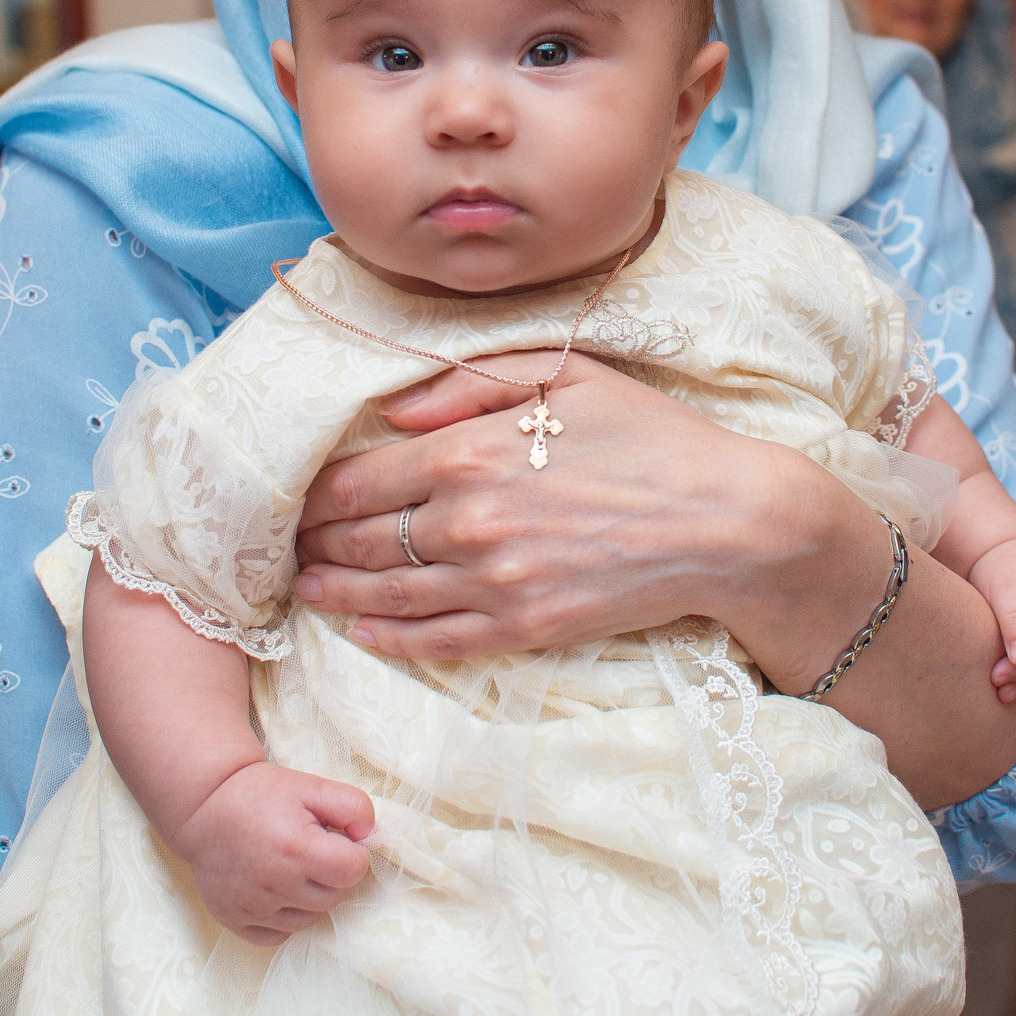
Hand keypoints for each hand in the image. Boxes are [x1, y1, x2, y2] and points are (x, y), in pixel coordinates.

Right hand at [167, 760, 375, 945]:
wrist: (205, 807)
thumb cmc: (262, 795)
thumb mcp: (312, 787)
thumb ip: (353, 806)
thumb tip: (372, 837)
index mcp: (297, 849)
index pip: (354, 870)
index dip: (350, 852)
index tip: (331, 839)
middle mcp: (275, 884)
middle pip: (333, 897)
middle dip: (329, 874)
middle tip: (307, 849)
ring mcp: (252, 907)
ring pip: (308, 919)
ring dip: (307, 897)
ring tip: (288, 867)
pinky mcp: (234, 920)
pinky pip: (278, 935)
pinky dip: (282, 917)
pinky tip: (272, 888)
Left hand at [293, 351, 805, 661]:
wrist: (725, 521)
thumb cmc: (650, 437)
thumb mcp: (565, 376)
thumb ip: (470, 383)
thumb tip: (395, 409)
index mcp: (472, 450)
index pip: (363, 478)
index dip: (319, 492)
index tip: (299, 497)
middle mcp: (469, 519)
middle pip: (363, 537)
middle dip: (317, 541)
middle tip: (289, 544)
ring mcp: (494, 581)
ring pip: (387, 593)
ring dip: (336, 589)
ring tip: (307, 586)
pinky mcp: (523, 628)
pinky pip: (435, 639)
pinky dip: (388, 636)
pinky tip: (362, 628)